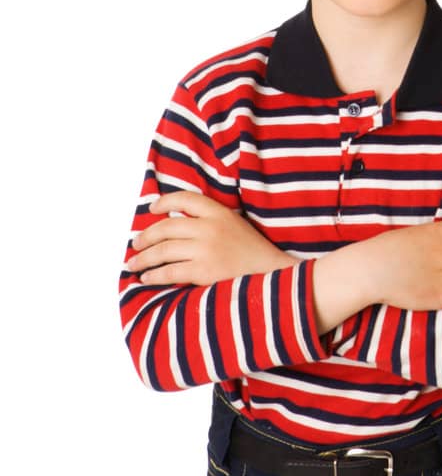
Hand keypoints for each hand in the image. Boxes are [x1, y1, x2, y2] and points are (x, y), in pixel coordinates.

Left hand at [127, 192, 293, 285]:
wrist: (273, 275)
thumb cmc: (253, 252)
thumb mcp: (235, 225)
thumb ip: (211, 221)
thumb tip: (177, 225)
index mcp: (219, 213)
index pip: (186, 198)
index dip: (164, 202)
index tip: (152, 209)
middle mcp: (210, 228)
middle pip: (167, 227)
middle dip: (146, 236)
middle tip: (135, 244)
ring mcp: (206, 250)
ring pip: (163, 251)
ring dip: (143, 258)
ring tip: (133, 263)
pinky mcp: (203, 272)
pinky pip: (169, 272)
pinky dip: (154, 275)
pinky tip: (146, 277)